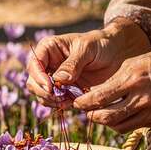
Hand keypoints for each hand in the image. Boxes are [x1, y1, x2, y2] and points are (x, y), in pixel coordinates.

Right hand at [26, 21, 148, 105]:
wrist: (117, 54)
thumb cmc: (101, 44)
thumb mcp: (87, 48)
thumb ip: (72, 63)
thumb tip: (58, 79)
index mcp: (48, 49)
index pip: (34, 64)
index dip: (38, 77)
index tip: (50, 87)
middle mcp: (48, 65)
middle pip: (33, 83)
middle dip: (44, 93)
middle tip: (60, 98)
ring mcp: (55, 80)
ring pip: (42, 96)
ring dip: (53, 101)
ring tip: (69, 101)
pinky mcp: (65, 92)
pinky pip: (56, 103)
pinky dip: (62, 106)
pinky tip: (74, 103)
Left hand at [73, 47, 150, 132]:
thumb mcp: (133, 63)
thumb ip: (114, 80)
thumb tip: (94, 94)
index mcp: (132, 79)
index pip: (100, 98)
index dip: (84, 103)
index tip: (77, 103)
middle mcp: (142, 98)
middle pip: (107, 117)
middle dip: (93, 116)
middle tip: (88, 111)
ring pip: (120, 127)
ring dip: (107, 122)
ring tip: (103, 114)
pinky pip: (135, 126)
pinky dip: (124, 122)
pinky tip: (122, 114)